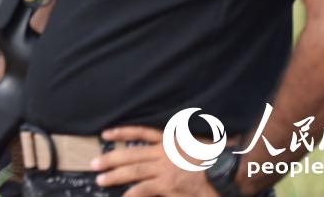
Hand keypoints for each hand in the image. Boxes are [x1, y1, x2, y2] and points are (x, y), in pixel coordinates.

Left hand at [93, 126, 217, 195]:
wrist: (229, 170)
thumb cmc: (215, 158)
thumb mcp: (194, 144)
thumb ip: (178, 145)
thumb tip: (161, 150)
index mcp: (169, 141)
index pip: (141, 133)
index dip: (122, 132)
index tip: (106, 133)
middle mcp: (163, 153)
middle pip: (130, 154)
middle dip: (110, 158)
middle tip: (94, 164)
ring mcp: (164, 168)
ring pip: (133, 171)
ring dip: (114, 175)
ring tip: (100, 180)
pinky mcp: (167, 184)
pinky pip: (143, 189)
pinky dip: (131, 194)